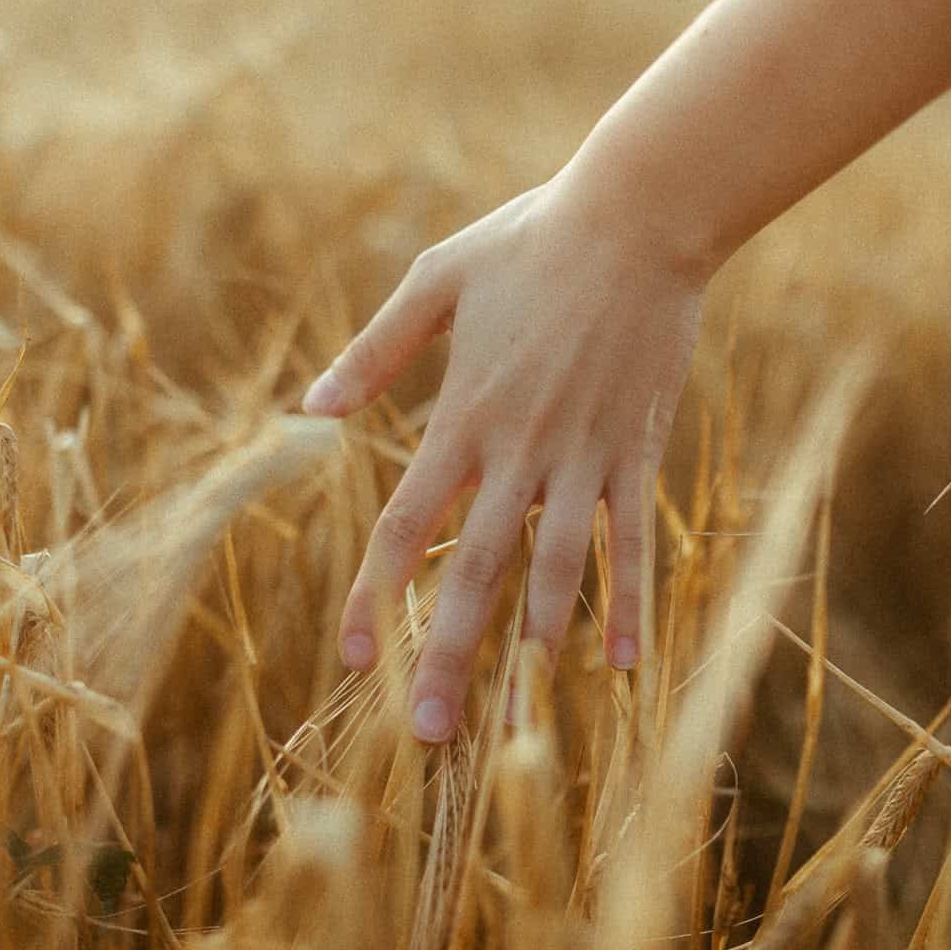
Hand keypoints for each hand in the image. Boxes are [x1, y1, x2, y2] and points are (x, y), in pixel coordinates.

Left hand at [301, 174, 706, 742]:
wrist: (640, 216)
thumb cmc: (532, 239)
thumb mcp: (437, 280)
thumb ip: (375, 351)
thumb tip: (310, 408)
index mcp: (463, 414)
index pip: (408, 524)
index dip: (376, 596)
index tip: (351, 659)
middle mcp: (521, 449)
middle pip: (476, 570)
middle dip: (448, 655)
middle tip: (428, 733)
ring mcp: (585, 455)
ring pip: (556, 571)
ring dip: (533, 650)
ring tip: (514, 728)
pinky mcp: (637, 450)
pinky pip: (631, 539)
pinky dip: (627, 601)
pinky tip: (618, 664)